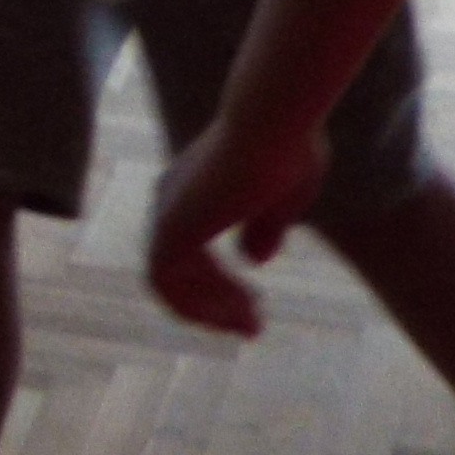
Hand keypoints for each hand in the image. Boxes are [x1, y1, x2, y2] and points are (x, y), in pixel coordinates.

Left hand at [148, 108, 324, 336]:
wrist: (273, 125)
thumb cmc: (287, 150)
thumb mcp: (282, 198)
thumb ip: (264, 227)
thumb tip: (252, 260)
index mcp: (192, 186)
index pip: (188, 246)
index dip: (217, 282)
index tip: (254, 302)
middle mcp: (171, 199)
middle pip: (177, 268)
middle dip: (213, 302)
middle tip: (252, 328)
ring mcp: (167, 214)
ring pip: (171, 283)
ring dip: (209, 312)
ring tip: (250, 329)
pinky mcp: (172, 230)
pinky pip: (168, 285)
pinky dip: (199, 307)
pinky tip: (238, 317)